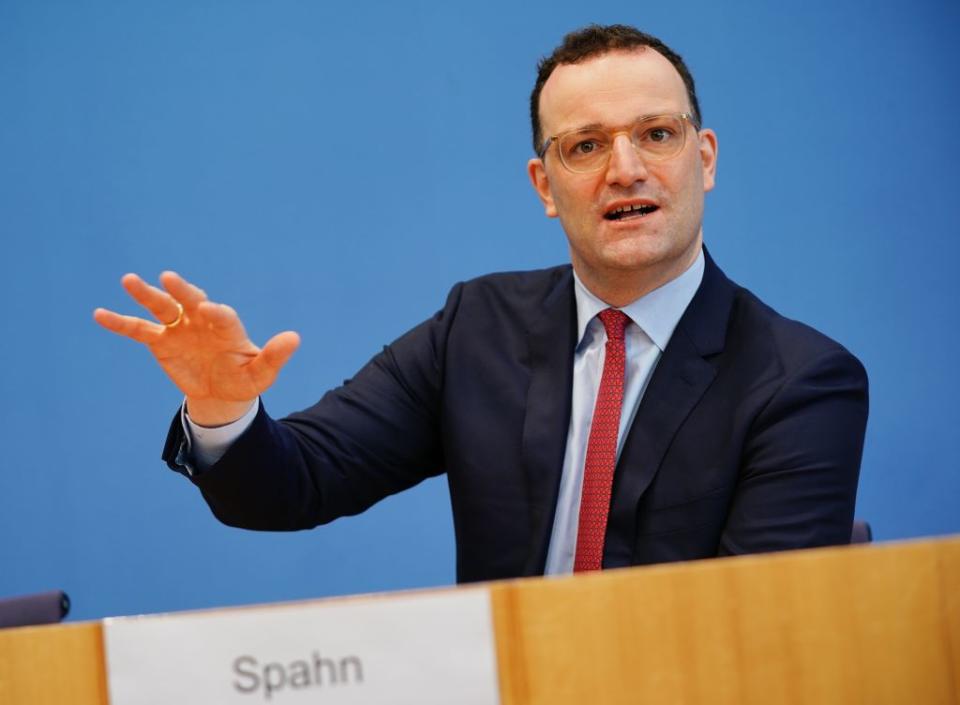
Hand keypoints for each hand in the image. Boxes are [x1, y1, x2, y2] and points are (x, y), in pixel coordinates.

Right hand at [94, 271, 299, 425]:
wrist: (222, 393)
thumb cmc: (244, 379)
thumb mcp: (261, 374)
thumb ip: (274, 356)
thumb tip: (294, 338)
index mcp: (227, 326)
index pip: (222, 316)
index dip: (216, 313)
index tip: (210, 310)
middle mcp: (201, 320)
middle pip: (190, 300)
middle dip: (182, 290)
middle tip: (170, 278)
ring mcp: (179, 328)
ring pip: (161, 308)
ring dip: (146, 294)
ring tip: (129, 280)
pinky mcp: (161, 342)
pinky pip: (139, 330)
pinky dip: (120, 322)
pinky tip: (99, 314)